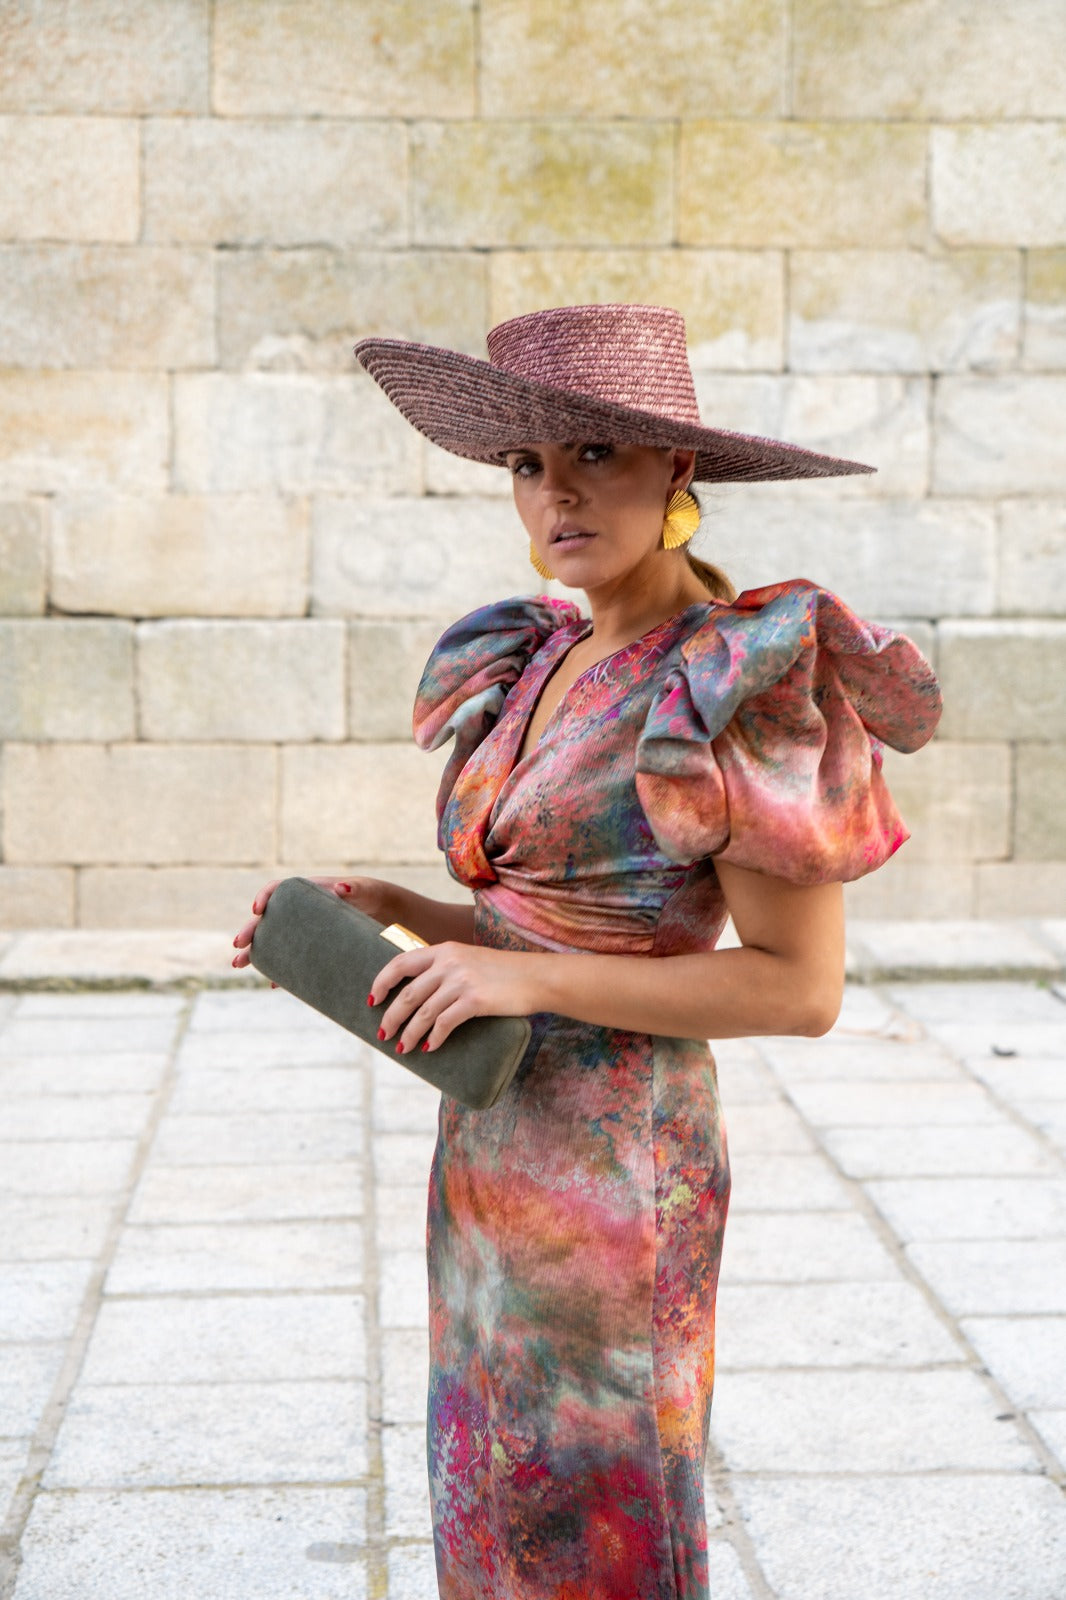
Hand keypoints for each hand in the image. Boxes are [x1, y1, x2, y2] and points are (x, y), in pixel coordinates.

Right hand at [231, 876, 388, 969]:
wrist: (385, 913)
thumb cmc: (373, 895)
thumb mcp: (367, 890)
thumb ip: (356, 888)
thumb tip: (342, 887)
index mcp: (308, 892)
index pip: (278, 890)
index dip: (264, 897)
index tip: (257, 910)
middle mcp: (300, 911)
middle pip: (268, 919)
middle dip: (250, 931)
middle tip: (238, 945)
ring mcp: (304, 931)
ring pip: (272, 940)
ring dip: (254, 952)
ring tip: (238, 964)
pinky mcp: (312, 949)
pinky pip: (290, 960)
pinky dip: (281, 971)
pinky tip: (272, 983)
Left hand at [369, 942, 538, 1053]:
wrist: (536, 977)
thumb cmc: (503, 972)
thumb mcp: (469, 959)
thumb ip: (444, 968)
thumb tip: (418, 994)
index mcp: (444, 950)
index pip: (400, 963)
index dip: (382, 982)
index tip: (372, 1000)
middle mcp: (449, 963)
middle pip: (407, 993)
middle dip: (391, 1017)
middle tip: (383, 1033)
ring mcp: (461, 981)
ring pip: (423, 1012)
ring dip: (409, 1034)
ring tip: (402, 1048)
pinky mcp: (475, 1000)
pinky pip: (445, 1023)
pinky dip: (434, 1038)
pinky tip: (430, 1048)